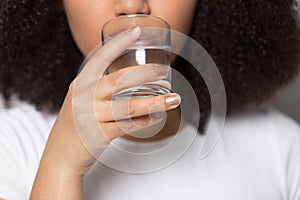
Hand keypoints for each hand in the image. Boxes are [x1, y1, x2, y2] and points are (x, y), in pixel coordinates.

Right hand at [39, 27, 180, 174]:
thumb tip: (130, 79)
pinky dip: (145, 122)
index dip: (119, 43)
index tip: (136, 32)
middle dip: (146, 73)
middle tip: (164, 73)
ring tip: (173, 99)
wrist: (60, 154)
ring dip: (155, 102)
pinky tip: (155, 118)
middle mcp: (84, 97)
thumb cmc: (76, 124)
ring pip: (129, 106)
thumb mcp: (80, 99)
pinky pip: (129, 126)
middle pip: (120, 80)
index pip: (101, 57)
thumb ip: (99, 87)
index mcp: (81, 84)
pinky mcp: (99, 135)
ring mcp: (91, 116)